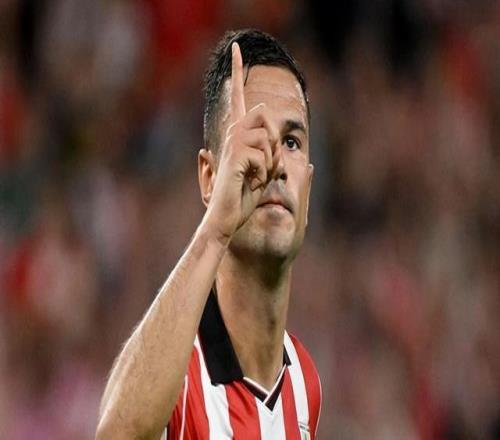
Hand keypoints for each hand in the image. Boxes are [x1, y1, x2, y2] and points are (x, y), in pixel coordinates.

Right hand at [201, 42, 281, 244]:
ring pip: (268, 136)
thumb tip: (278, 139)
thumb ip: (269, 151)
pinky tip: (250, 182)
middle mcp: (233, 133)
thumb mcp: (262, 170)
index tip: (236, 47)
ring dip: (270, 161)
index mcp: (239, 134)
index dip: (236, 71)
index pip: (238, 97)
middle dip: (273, 141)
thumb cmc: (243, 196)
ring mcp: (232, 143)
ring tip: (256, 177)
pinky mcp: (235, 156)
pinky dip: (265, 172)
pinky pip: (264, 155)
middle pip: (264, 113)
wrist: (225, 217)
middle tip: (264, 165)